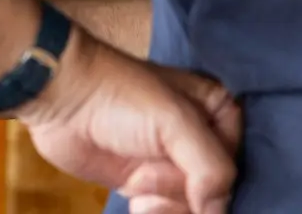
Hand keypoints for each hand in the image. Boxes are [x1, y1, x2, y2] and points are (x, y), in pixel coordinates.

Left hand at [17, 30, 241, 213]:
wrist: (62, 98)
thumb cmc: (121, 98)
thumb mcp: (174, 122)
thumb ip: (210, 166)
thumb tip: (217, 211)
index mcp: (219, 113)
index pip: (238, 164)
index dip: (213, 179)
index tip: (186, 171)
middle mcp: (201, 140)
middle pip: (214, 192)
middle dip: (182, 192)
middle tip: (150, 172)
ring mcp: (172, 164)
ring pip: (191, 208)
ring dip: (166, 205)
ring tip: (140, 185)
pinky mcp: (146, 183)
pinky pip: (167, 212)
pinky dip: (154, 213)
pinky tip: (138, 203)